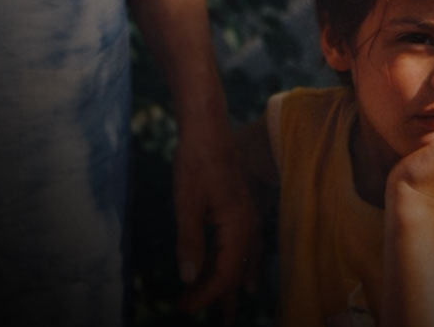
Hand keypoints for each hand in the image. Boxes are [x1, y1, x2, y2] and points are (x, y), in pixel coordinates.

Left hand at [174, 133, 260, 316]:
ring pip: (244, 259)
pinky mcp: (242, 205)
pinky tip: (243, 269)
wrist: (208, 125)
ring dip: (233, 283)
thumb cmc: (196, 160)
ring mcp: (248, 215)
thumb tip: (189, 278)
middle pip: (238, 271)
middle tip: (218, 324)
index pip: (224, 275)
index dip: (206, 295)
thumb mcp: (186, 202)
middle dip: (223, 298)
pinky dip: (241, 262)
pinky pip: (246, 244)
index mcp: (237, 227)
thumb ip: (189, 242)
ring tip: (231, 307)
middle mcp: (249, 225)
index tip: (185, 307)